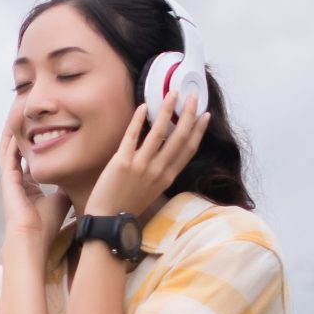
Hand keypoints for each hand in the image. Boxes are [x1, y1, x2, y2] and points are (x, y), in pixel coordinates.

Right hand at [0, 113, 70, 243]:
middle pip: (16, 152)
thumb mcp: (62, 198)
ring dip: (11, 135)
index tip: (42, 133)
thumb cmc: (48, 224)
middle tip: (25, 118)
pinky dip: (10, 143)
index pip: (29, 161)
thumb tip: (79, 173)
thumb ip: (66, 184)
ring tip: (15, 117)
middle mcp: (18, 182)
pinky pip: (7, 156)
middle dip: (20, 135)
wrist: (34, 238)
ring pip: (8, 151)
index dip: (34, 147)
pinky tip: (15, 130)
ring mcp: (10, 181)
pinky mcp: (7, 181)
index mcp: (29, 187)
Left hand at [84, 96, 208, 220]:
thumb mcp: (153, 189)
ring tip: (171, 93)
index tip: (205, 114)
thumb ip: (161, 170)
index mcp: (167, 176)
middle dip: (188, 113)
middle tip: (192, 95)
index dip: (198, 130)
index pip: (188, 149)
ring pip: (159, 132)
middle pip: (179, 137)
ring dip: (166, 110)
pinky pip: (132, 136)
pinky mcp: (122, 162)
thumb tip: (164, 148)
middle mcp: (158, 170)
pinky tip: (143, 106)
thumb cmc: (128, 204)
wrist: (108, 220)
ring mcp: (141, 165)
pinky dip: (138, 120)